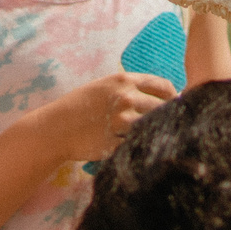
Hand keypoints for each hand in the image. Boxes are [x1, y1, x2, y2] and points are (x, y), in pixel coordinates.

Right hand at [38, 72, 175, 162]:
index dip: (173, 96)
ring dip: (157, 132)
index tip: (174, 105)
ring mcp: (122, 121)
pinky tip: (143, 149)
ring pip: (153, 127)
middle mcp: (126, 98)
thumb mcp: (103, 87)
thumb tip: (158, 95)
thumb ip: (128, 88)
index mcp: (124, 80)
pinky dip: (144, 147)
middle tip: (170, 125)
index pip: (163, 86)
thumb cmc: (78, 107)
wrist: (56, 129)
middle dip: (168, 117)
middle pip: (163, 108)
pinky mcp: (117, 142)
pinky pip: (139, 144)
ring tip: (159, 138)